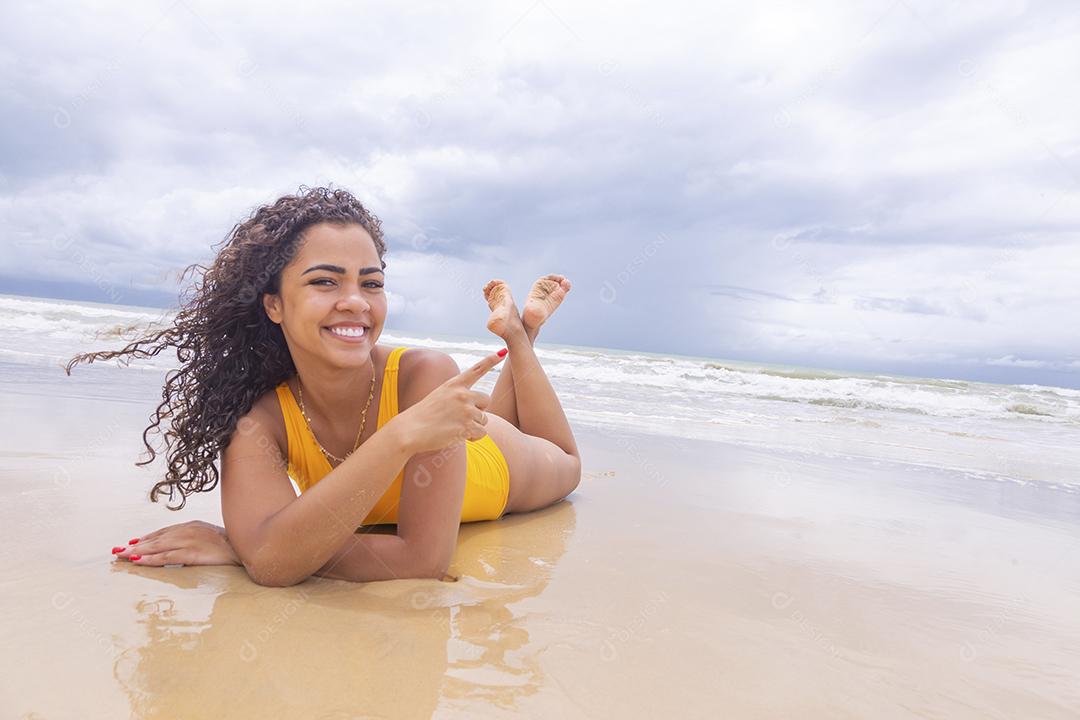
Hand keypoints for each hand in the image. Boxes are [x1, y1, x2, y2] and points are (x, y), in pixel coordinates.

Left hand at [111, 520, 241, 566]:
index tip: (131, 543)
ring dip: (137, 551)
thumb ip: (195, 540)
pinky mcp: (192, 553)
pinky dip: (150, 558)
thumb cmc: (233, 545)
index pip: (163, 532)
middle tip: (117, 551)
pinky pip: (167, 556)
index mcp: (191, 526)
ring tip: (122, 556)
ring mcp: (189, 541)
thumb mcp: (211, 538)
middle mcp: (187, 530)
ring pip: (157, 546)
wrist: (248, 547)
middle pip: (156, 538)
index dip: (146, 538)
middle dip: (135, 545)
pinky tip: (138, 560)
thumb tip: (183, 550)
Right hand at [394, 350, 506, 454]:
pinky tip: (459, 436)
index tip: (502, 352)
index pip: (476, 370)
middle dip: (479, 411)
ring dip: (473, 426)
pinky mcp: (466, 426)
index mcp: (454, 384)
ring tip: (455, 428)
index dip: (490, 360)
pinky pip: (481, 433)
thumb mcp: (439, 397)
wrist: (410, 430)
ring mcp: (465, 410)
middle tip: (462, 418)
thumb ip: (457, 396)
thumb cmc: (423, 416)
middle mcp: (462, 394)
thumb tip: (477, 408)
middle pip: (486, 400)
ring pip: (484, 420)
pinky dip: (473, 437)